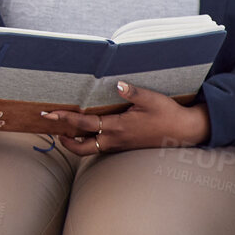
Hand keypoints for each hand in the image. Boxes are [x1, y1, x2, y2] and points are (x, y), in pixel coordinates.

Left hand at [44, 81, 209, 154]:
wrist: (185, 132)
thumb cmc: (169, 115)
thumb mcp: (152, 100)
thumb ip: (133, 92)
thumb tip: (118, 85)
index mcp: (118, 127)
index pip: (83, 124)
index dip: (64, 119)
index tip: (50, 114)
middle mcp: (116, 139)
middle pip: (81, 147)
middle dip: (65, 140)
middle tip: (54, 129)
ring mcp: (120, 145)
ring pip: (91, 149)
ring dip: (76, 142)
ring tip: (67, 132)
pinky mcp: (126, 147)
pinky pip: (102, 147)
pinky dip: (90, 141)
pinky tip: (90, 132)